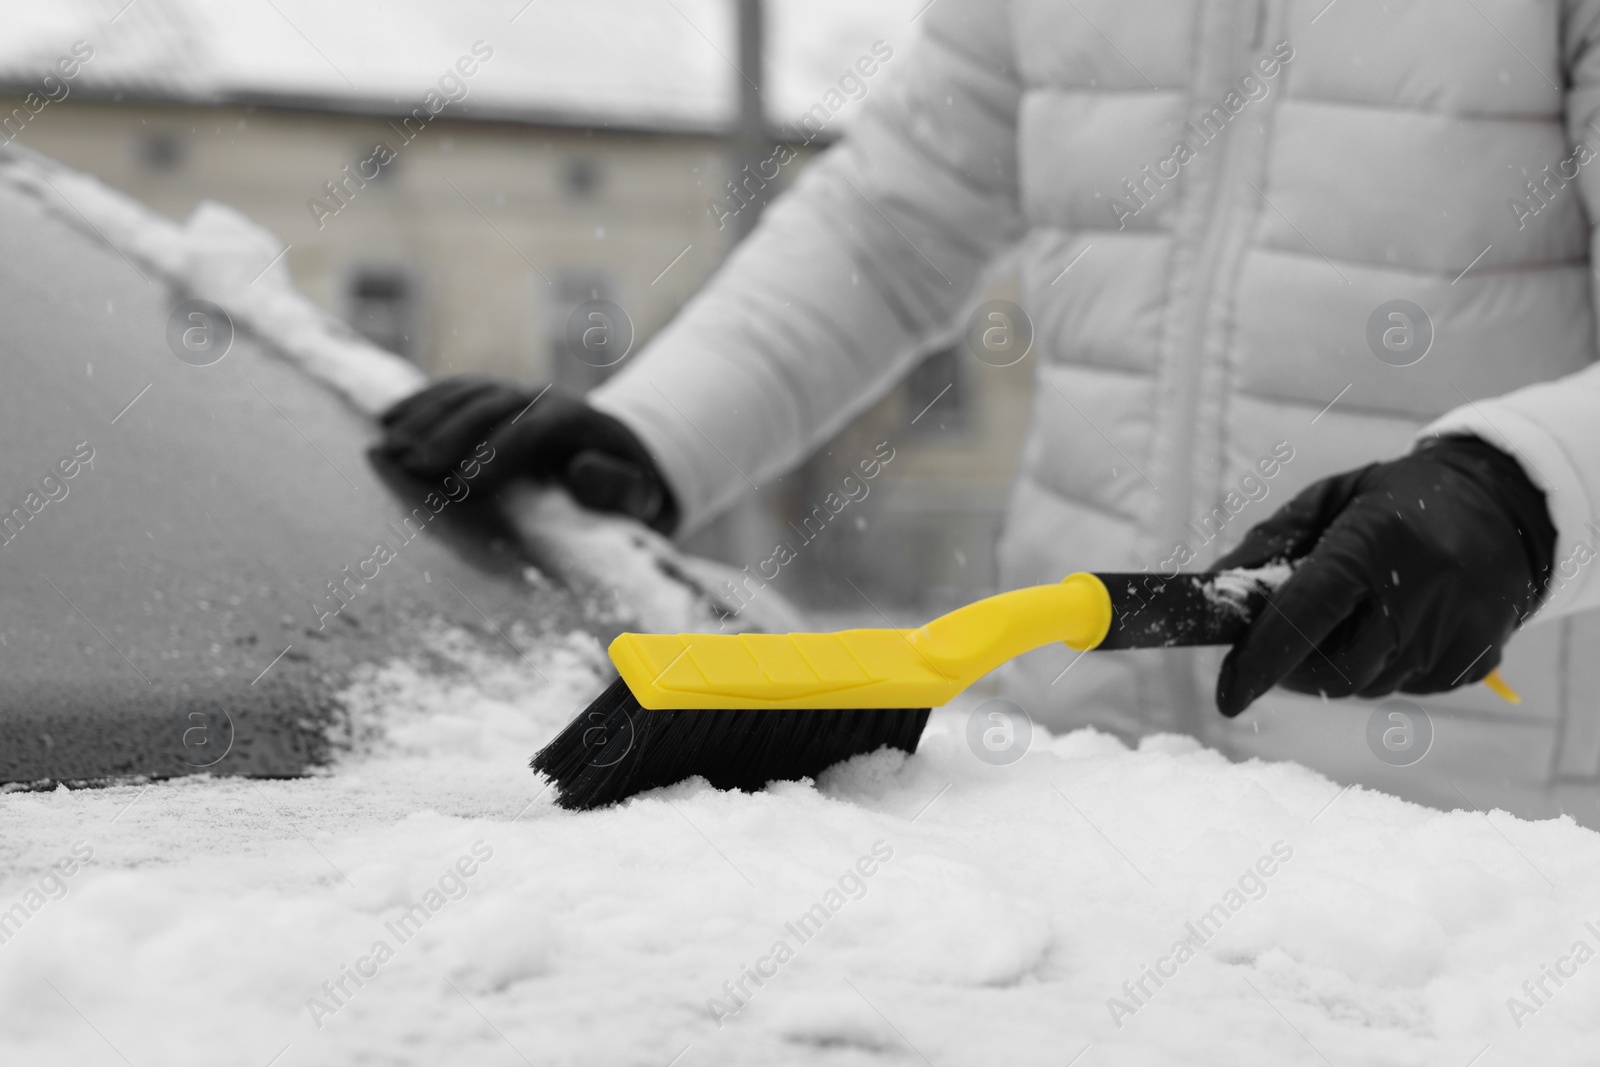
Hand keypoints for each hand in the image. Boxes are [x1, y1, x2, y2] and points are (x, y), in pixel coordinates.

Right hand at [378, 376, 677, 532]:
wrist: (621, 456)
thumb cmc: (629, 491)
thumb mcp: (640, 498)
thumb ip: (621, 489)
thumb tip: (582, 470)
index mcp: (580, 422)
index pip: (535, 429)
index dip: (500, 454)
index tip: (466, 487)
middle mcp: (544, 397)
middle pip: (491, 406)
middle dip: (450, 436)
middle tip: (414, 470)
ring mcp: (514, 393)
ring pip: (466, 393)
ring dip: (425, 418)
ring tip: (390, 451)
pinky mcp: (491, 397)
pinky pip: (451, 391)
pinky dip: (418, 403)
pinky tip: (385, 422)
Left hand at [1212, 435, 1554, 716]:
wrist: (1504, 505)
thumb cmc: (1395, 501)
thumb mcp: (1327, 500)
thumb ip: (1267, 544)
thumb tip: (1212, 589)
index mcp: (1373, 545)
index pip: (1305, 615)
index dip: (1260, 660)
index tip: (1228, 695)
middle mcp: (1420, 593)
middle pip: (1333, 670)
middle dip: (1292, 670)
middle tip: (1282, 646)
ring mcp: (1453, 633)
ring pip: (1366, 686)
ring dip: (1337, 666)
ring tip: (1352, 617)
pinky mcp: (1474, 661)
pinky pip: (1403, 687)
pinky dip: (1381, 668)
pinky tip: (1394, 625)